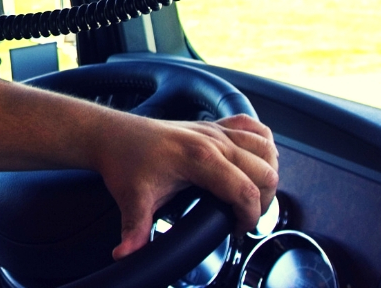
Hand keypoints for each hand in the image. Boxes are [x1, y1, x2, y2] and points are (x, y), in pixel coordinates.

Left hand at [95, 113, 277, 259]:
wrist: (112, 134)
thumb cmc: (123, 161)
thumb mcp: (131, 200)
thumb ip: (135, 230)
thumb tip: (127, 254)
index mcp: (199, 158)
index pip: (245, 190)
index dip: (249, 216)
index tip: (237, 229)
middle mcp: (212, 140)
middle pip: (264, 171)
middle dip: (263, 200)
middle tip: (244, 216)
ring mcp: (214, 129)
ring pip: (266, 147)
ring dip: (268, 172)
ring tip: (254, 193)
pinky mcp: (212, 124)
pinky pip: (252, 126)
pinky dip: (263, 143)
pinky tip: (257, 159)